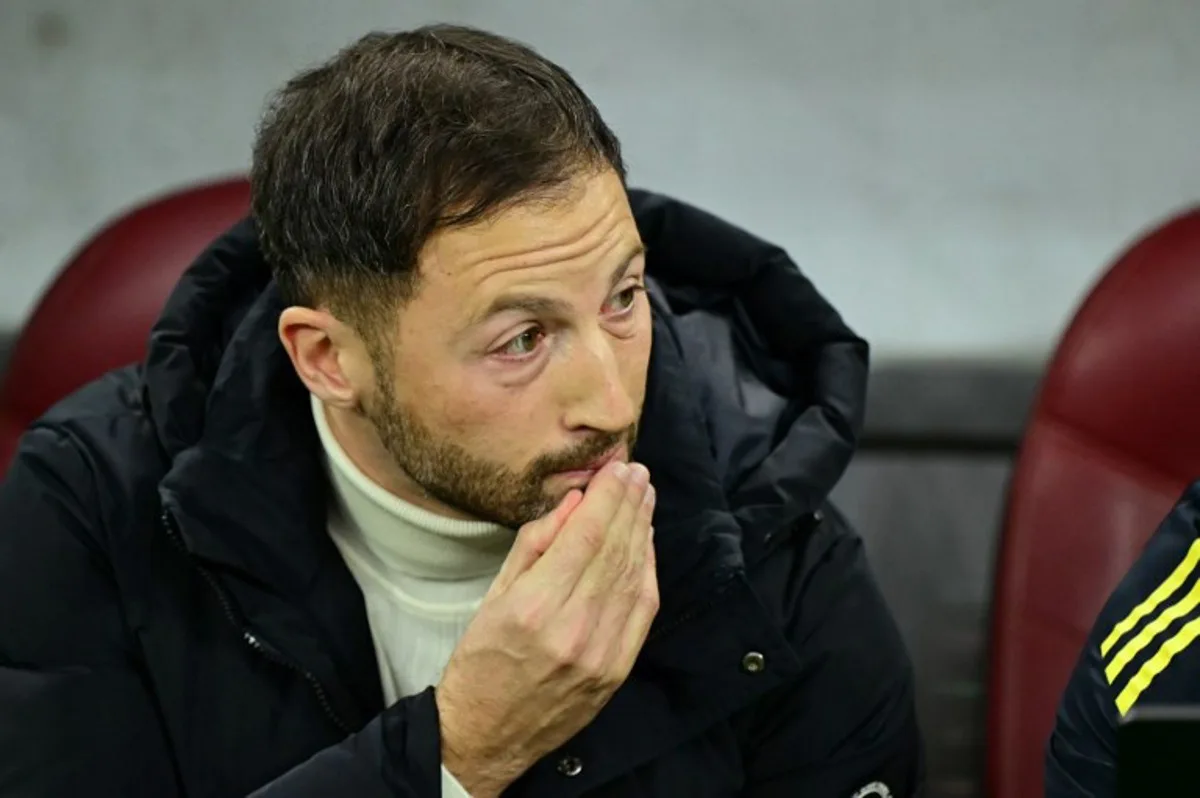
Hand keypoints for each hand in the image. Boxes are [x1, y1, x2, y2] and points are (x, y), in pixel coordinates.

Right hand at [436, 461, 658, 796]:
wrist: (486, 734)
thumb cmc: (481, 660)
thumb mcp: (493, 595)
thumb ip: (535, 545)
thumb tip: (573, 501)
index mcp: (535, 606)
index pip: (586, 535)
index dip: (607, 496)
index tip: (618, 468)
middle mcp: (573, 628)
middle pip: (615, 550)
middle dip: (629, 505)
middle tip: (637, 472)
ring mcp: (601, 652)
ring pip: (634, 575)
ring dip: (643, 531)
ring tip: (645, 497)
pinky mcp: (617, 670)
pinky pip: (642, 609)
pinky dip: (647, 570)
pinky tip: (645, 542)